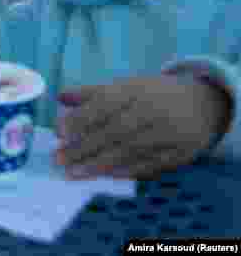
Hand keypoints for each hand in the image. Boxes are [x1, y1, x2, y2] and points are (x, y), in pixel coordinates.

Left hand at [54, 75, 232, 179]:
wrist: (201, 103)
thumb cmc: (152, 95)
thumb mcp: (126, 86)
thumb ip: (92, 92)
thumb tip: (60, 97)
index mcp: (137, 89)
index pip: (105, 103)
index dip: (81, 118)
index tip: (59, 133)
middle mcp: (154, 110)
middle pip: (115, 131)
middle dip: (84, 147)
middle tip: (59, 159)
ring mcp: (170, 132)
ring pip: (130, 151)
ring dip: (99, 164)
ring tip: (75, 172)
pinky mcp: (181, 153)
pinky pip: (149, 165)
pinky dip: (125, 171)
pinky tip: (105, 176)